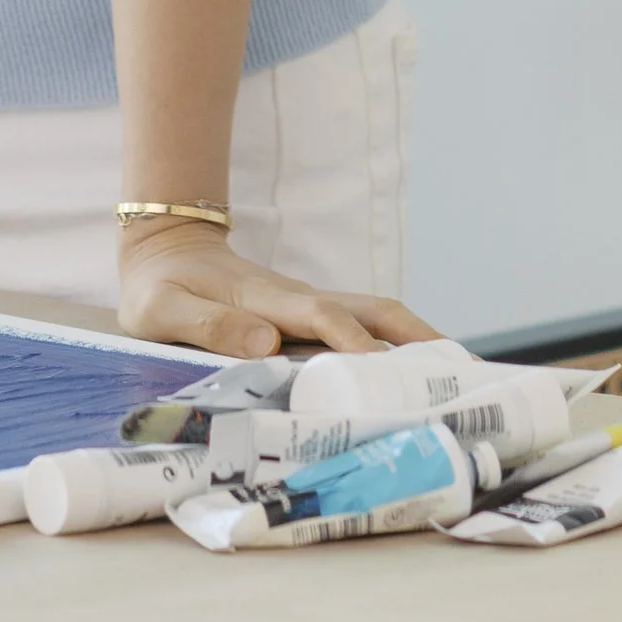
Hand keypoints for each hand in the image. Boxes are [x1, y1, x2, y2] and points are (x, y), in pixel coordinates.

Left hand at [115, 215, 439, 356]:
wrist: (165, 247)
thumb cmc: (161, 287)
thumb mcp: (164, 310)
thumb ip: (209, 325)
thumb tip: (266, 344)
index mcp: (266, 300)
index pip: (320, 316)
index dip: (351, 339)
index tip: (380, 367)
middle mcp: (299, 298)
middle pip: (372, 309)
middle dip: (415, 336)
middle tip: (460, 370)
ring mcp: (309, 305)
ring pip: (376, 314)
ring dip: (417, 338)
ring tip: (459, 374)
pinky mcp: (309, 316)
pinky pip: (363, 326)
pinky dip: (397, 345)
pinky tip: (416, 373)